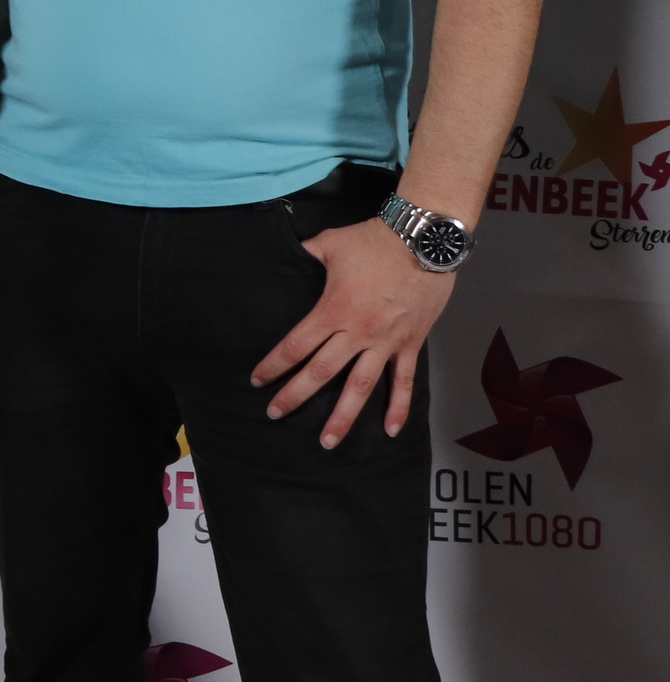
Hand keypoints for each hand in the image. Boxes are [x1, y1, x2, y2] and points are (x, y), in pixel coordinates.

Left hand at [251, 218, 454, 444]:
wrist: (424, 242)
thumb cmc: (374, 241)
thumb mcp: (329, 243)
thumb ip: (304, 254)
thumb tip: (286, 253)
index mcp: (332, 310)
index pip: (295, 346)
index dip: (274, 365)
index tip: (258, 380)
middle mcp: (357, 332)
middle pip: (321, 372)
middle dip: (296, 396)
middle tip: (275, 414)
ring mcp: (386, 342)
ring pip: (361, 387)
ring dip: (344, 417)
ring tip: (328, 441)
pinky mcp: (411, 344)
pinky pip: (404, 382)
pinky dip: (399, 407)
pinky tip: (391, 430)